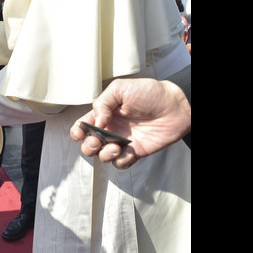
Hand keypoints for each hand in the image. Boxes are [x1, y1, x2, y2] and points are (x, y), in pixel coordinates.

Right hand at [70, 78, 190, 168]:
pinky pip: (121, 163)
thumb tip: (96, 122)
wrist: (174, 106)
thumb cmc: (149, 93)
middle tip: (97, 141)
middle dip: (88, 146)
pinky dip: (120, 160)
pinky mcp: (135, 153)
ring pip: (103, 156)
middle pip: (89, 145)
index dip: (77, 132)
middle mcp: (111, 129)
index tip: (81, 132)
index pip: (83, 126)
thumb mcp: (121, 89)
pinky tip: (128, 151)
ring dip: (104, 154)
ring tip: (115, 146)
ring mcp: (122, 142)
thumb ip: (102, 103)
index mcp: (104, 114)